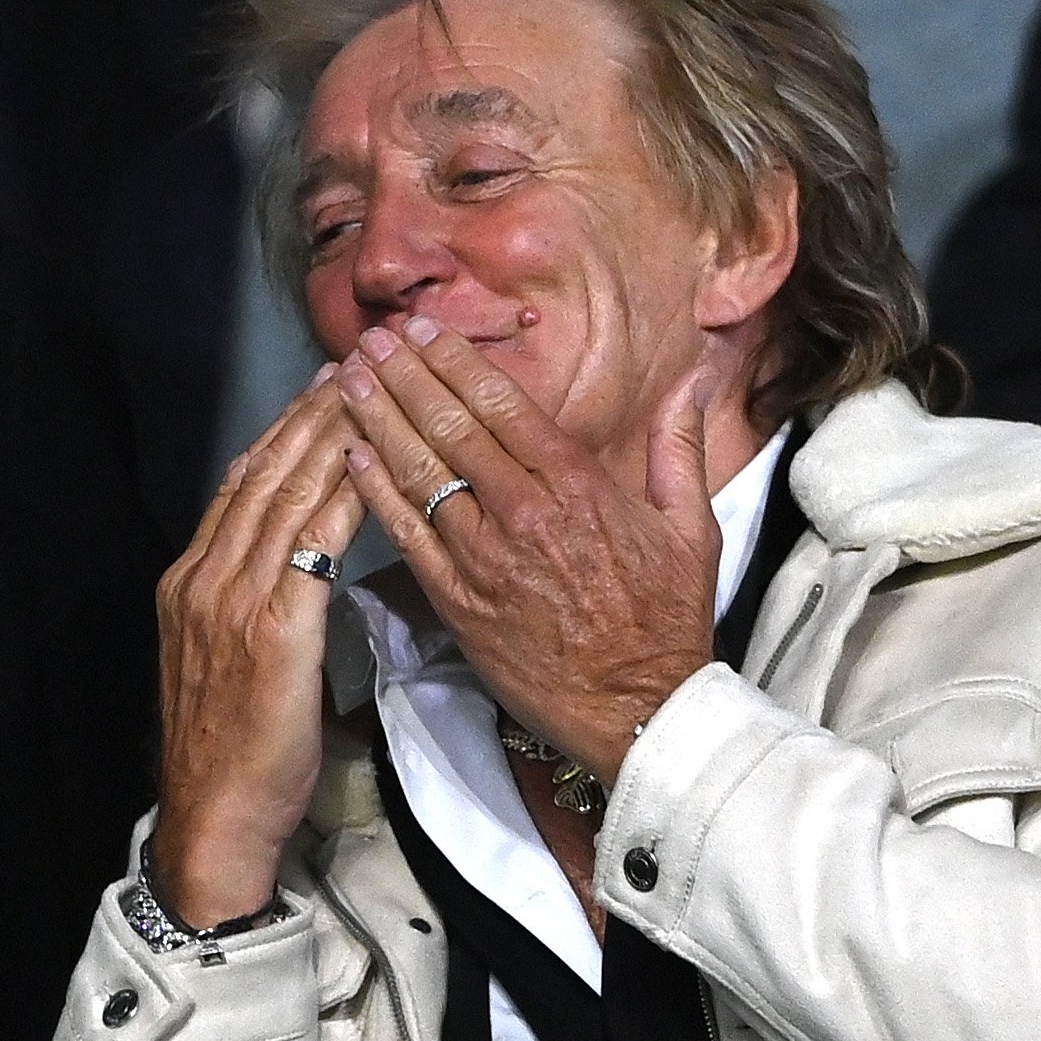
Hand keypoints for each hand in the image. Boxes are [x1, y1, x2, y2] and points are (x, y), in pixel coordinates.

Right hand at [153, 371, 365, 926]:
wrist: (215, 818)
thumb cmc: (241, 757)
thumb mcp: (240, 665)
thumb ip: (260, 608)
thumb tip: (299, 570)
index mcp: (193, 583)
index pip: (242, 484)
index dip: (284, 430)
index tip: (324, 386)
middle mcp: (204, 579)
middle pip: (262, 472)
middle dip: (310, 411)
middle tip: (357, 358)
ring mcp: (231, 602)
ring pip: (283, 495)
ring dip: (329, 435)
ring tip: (370, 385)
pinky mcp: (268, 632)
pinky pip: (308, 547)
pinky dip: (338, 497)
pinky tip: (368, 462)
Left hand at [335, 318, 720, 782]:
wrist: (640, 710)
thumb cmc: (668, 624)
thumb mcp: (693, 528)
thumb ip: (679, 449)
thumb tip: (692, 381)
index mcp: (577, 484)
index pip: (501, 405)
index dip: (455, 362)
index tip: (424, 330)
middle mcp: (524, 512)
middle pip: (450, 426)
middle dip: (406, 376)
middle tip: (372, 339)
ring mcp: (485, 558)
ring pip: (420, 472)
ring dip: (379, 419)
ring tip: (347, 380)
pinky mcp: (459, 603)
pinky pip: (407, 536)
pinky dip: (377, 492)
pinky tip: (353, 456)